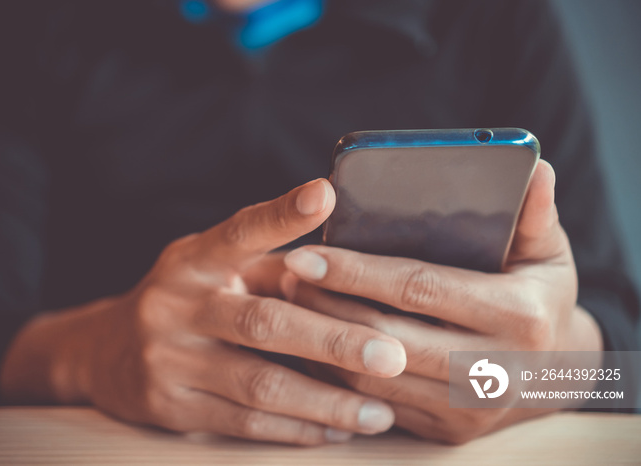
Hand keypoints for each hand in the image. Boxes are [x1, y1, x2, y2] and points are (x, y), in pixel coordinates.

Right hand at [0, 179, 407, 444]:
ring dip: (327, 402)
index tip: (326, 194)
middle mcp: (176, 305)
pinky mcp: (170, 408)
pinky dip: (297, 430)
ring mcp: (168, 360)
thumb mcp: (215, 270)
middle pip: (264, 323)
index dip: (283, 214)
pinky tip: (338, 432)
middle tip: (393, 356)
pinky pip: (245, 424)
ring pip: (260, 385)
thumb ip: (272, 265)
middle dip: (333, 341)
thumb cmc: (187, 301)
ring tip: (380, 411)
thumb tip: (353, 265)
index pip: (241, 230)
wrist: (105, 353)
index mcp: (193, 260)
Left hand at [280, 162, 603, 443]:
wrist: (557, 371)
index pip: (419, 288)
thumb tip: (537, 169)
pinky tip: (314, 344)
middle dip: (326, 306)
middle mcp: (494, 370)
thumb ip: (535, 216)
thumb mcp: (547, 254)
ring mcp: (468, 408)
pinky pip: (378, 405)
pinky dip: (340, 376)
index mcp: (518, 316)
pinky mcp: (448, 430)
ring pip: (374, 379)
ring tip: (292, 304)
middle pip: (386, 336)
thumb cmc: (540, 297)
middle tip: (285, 276)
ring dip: (323, 342)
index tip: (305, 254)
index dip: (356, 272)